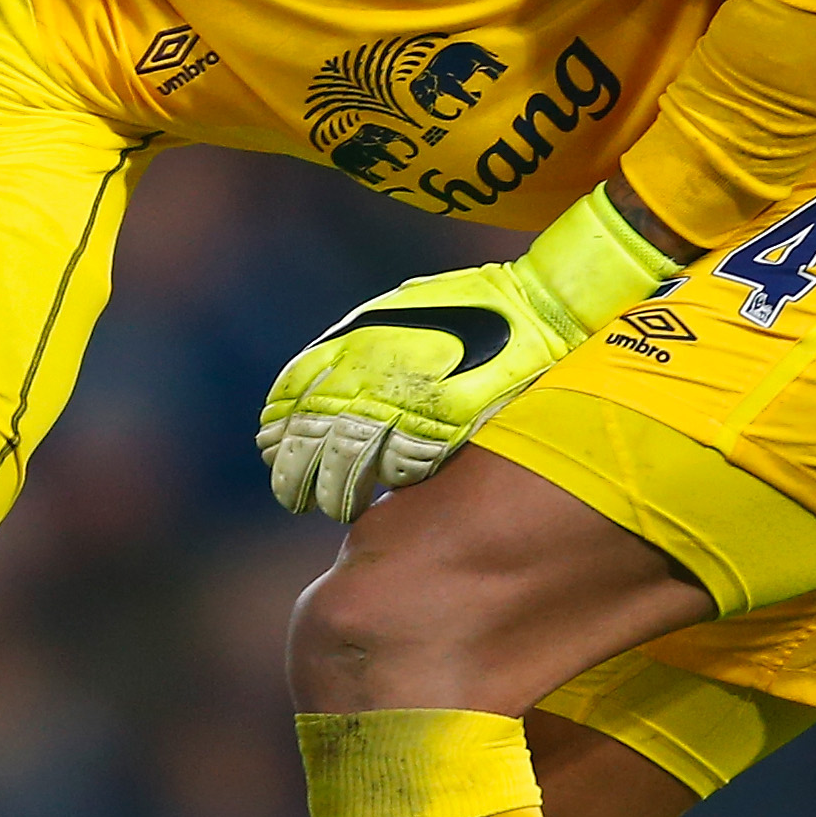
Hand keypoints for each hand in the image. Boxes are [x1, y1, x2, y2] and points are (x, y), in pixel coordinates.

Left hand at [258, 183, 678, 519]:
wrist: (539, 307)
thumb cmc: (473, 308)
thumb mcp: (400, 313)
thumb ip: (360, 348)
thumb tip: (321, 387)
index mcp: (352, 343)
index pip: (290, 397)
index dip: (279, 432)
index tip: (276, 454)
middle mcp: (368, 372)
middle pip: (308, 440)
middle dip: (295, 475)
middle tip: (296, 497)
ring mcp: (404, 400)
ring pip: (347, 465)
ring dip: (336, 494)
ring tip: (336, 509)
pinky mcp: (441, 426)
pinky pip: (400, 471)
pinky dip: (389, 488)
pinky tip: (387, 499)